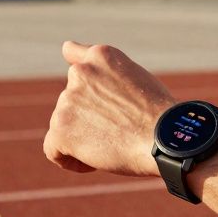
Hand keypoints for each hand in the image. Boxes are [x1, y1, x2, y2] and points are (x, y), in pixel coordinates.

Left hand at [43, 41, 175, 176]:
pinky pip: (52, 149)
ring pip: (63, 126)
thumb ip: (108, 75)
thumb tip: (78, 67)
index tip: (82, 90)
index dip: (78, 78)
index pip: (71, 52)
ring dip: (82, 139)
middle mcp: (80, 73)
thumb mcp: (137, 78)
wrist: (164, 138)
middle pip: (71, 102)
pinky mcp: (61, 128)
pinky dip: (69, 160)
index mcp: (101, 57)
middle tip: (117, 133)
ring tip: (112, 147)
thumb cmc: (159, 116)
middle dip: (88, 119)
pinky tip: (93, 164)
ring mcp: (68, 100)